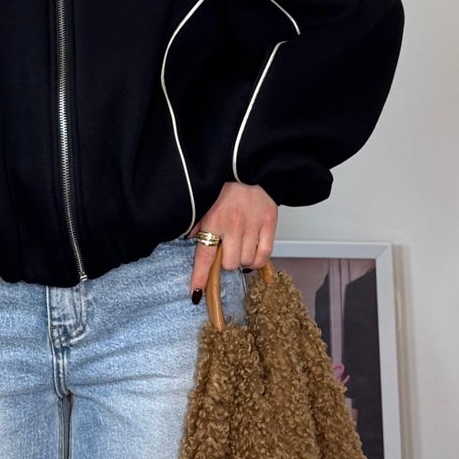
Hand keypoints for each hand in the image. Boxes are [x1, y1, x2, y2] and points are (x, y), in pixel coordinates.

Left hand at [188, 181, 277, 298]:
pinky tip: (252, 254)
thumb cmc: (223, 186)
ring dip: (242, 260)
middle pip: (230, 264)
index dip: (201, 277)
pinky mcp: (269, 223)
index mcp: (214, 221)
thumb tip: (188, 242)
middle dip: (227, 262)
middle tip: (226, 251)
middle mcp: (233, 225)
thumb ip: (196, 225)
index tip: (196, 293)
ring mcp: (253, 225)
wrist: (247, 165)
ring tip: (240, 248)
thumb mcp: (203, 204)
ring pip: (247, 261)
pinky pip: (265, 254)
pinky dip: (258, 260)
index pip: (205, 256)